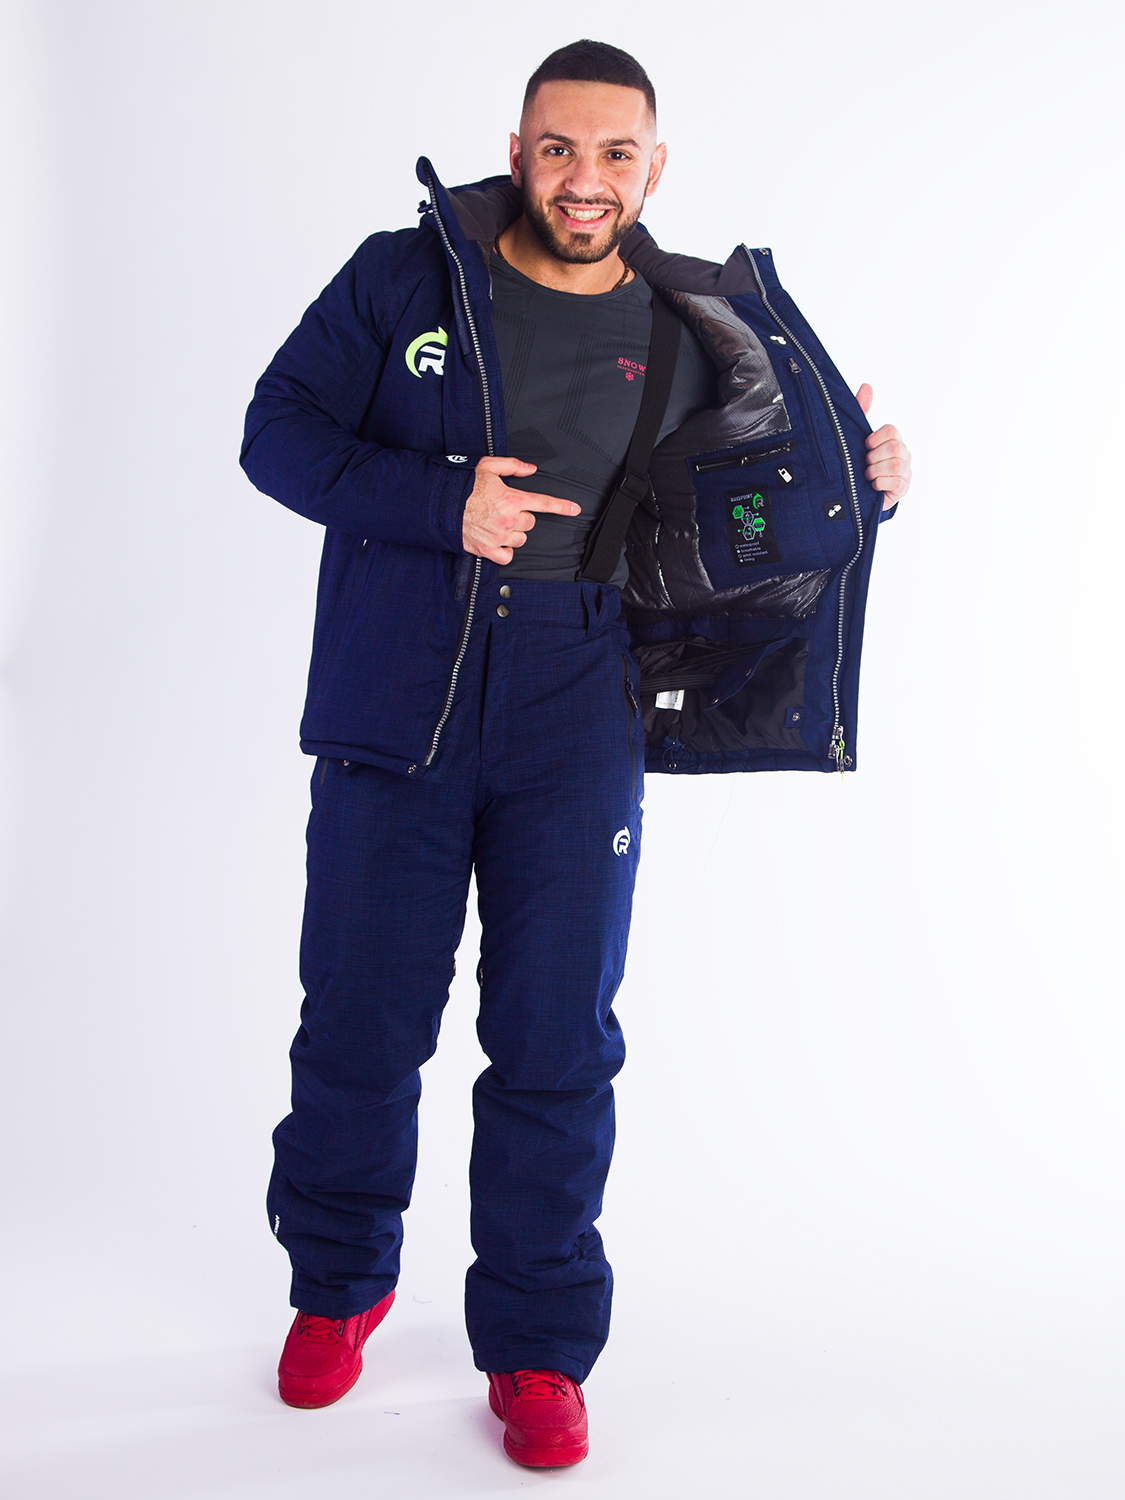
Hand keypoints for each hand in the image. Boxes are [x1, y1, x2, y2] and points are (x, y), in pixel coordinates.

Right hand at [463, 456, 580, 564]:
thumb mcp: (487, 466)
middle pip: (530, 523)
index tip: (574, 509)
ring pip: (521, 540)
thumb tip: (530, 470)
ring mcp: (499, 537)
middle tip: (505, 511)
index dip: (561, 506)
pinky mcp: (488, 550)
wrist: (440, 505)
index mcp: (512, 499)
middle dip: (521, 517)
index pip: (543, 503)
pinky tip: (497, 542)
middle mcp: (508, 519)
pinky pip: (507, 556)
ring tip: (498, 524)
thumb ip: (512, 465)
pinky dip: (504, 551)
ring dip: (514, 533)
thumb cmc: (462, 486)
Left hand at [856, 384, 911, 510]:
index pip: (891, 431)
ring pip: (895, 465)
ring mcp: (906, 471)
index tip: (865, 446)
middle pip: (894, 446)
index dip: (875, 439)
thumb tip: (867, 386)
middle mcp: (903, 453)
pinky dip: (881, 484)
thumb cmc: (857, 464)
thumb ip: (861, 411)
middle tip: (865, 464)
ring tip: (868, 476)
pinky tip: (874, 486)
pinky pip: (896, 482)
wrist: (855, 496)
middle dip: (874, 457)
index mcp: (892, 439)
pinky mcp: (903, 488)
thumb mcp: (856, 437)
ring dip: (876, 471)